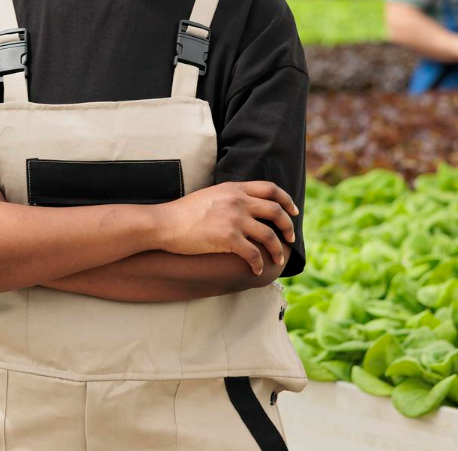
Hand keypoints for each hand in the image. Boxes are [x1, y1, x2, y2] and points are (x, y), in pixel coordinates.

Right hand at [154, 181, 297, 275]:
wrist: (164, 223)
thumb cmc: (184, 212)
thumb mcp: (211, 195)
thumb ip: (231, 197)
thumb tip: (247, 208)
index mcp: (234, 188)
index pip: (270, 189)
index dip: (286, 200)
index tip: (293, 211)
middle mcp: (237, 201)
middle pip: (276, 211)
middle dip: (288, 227)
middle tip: (289, 238)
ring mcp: (234, 219)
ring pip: (269, 235)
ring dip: (277, 249)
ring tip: (277, 258)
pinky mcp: (228, 238)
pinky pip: (254, 253)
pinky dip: (259, 264)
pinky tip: (257, 269)